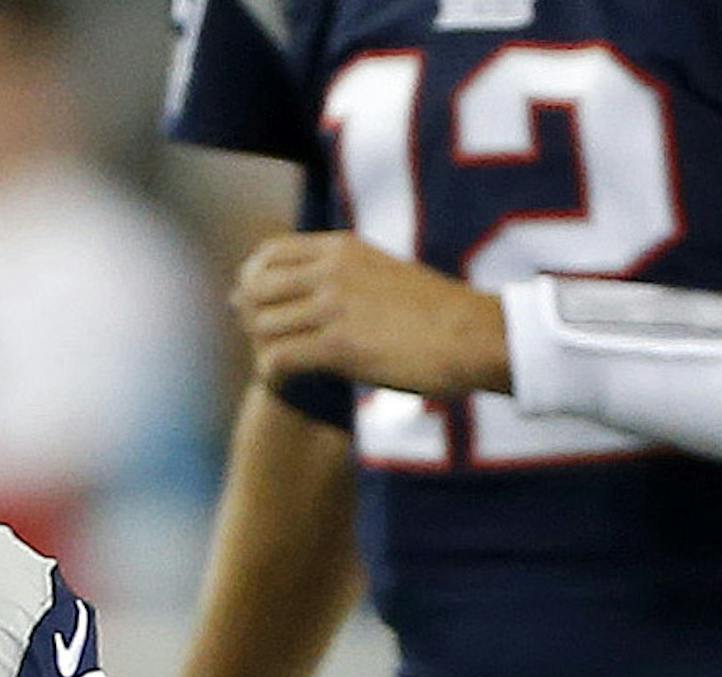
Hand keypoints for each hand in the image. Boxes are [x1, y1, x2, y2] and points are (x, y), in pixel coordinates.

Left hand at [235, 233, 509, 399]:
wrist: (470, 336)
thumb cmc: (428, 315)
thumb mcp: (379, 275)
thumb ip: (337, 277)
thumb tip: (304, 292)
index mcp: (342, 248)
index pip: (267, 255)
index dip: (252, 285)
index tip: (263, 310)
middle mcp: (332, 270)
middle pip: (254, 289)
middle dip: (250, 320)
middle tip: (270, 344)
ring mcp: (333, 305)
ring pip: (260, 325)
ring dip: (262, 350)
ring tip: (283, 366)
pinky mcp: (338, 345)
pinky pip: (277, 359)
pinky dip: (273, 374)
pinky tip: (289, 382)